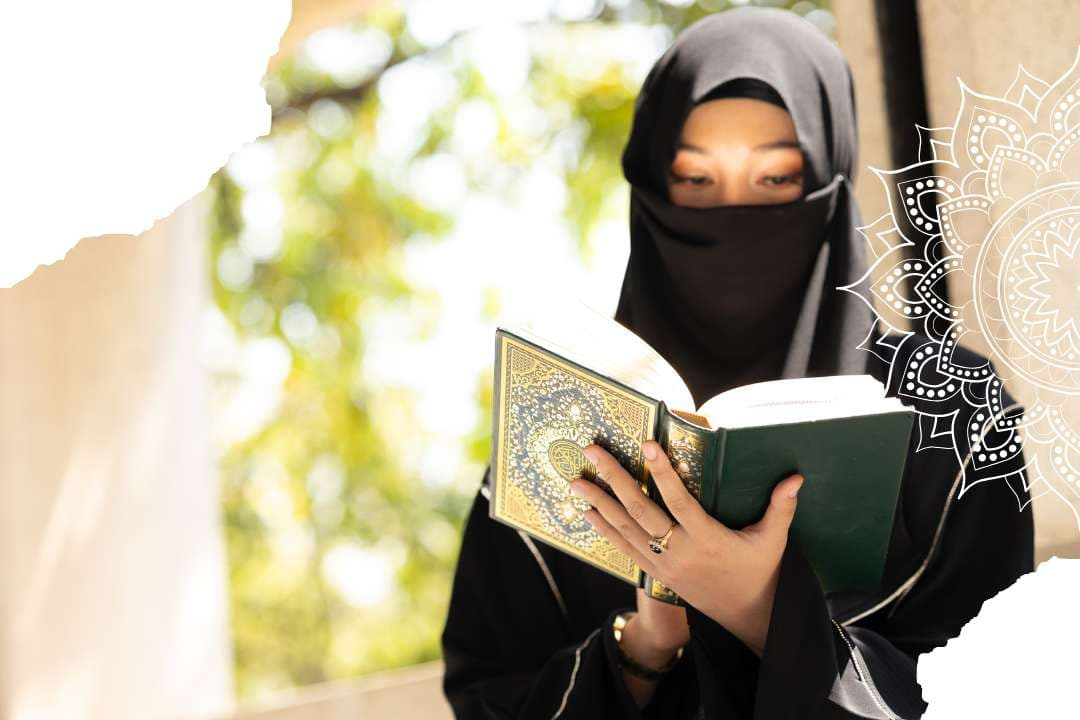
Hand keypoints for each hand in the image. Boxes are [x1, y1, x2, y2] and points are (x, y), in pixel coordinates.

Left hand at [571, 440, 803, 656]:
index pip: (680, 500)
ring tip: (576, 481)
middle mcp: (681, 551)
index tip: (647, 445)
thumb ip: (781, 507)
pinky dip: (605, 531)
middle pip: (641, 511)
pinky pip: (626, 550)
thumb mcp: (774, 540)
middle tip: (592, 452)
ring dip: (599, 504)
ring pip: (626, 530)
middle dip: (614, 480)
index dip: (663, 473)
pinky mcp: (657, 574)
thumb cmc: (760, 570)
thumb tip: (797, 477)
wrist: (745, 615)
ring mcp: (665, 565)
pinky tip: (588, 513)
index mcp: (708, 539)